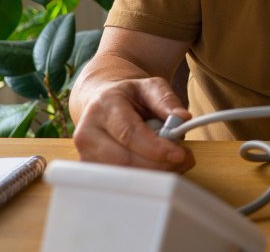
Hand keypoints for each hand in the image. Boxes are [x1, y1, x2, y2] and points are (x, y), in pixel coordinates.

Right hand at [72, 77, 194, 172]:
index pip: (128, 133)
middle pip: (123, 159)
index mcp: (104, 105)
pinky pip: (119, 182)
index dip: (155, 147)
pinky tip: (158, 168)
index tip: (179, 154)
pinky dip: (144, 179)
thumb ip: (167, 101)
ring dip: (153, 174)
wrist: (102, 102)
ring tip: (174, 163)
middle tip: (185, 160)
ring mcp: (84, 154)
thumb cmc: (130, 97)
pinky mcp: (89, 170)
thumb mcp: (151, 88)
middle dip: (159, 164)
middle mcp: (88, 131)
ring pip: (121, 175)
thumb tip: (183, 118)